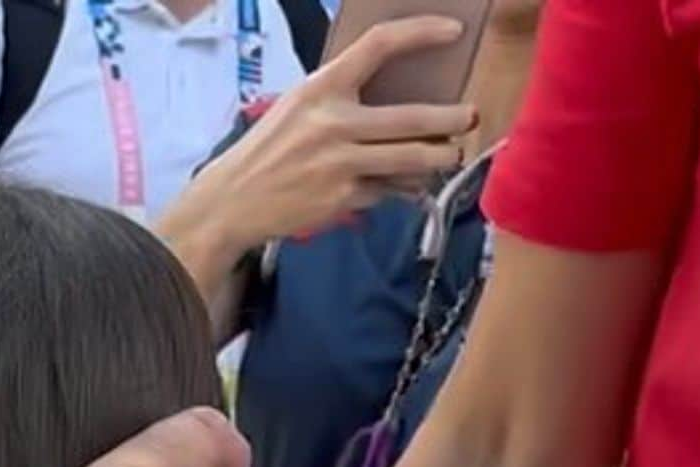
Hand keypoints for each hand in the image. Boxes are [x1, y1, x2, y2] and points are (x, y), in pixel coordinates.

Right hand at [189, 16, 478, 251]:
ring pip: (413, 159)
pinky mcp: (342, 197)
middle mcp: (332, 122)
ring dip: (440, 157)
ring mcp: (339, 163)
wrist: (231, 201)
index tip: (453, 32)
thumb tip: (399, 97)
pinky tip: (398, 186)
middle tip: (468, 117)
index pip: (378, 46)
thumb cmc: (269, 151)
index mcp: (320, 89)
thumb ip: (341, 99)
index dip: (421, 33)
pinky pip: (388, 189)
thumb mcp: (297, 109)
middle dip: (452, 119)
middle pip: (413, 117)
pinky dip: (398, 188)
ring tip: (448, 154)